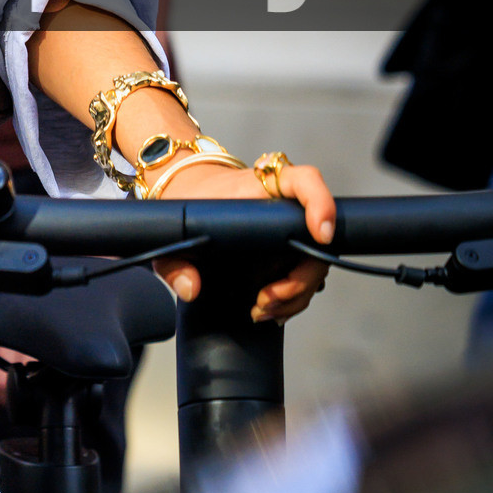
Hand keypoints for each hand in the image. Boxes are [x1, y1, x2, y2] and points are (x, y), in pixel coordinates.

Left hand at [153, 159, 334, 324]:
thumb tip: (191, 288)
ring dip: (296, 295)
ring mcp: (289, 228)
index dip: (320, 204)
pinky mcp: (288, 248)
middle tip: (265, 300)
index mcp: (260, 186)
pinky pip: (305, 274)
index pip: (304, 181)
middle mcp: (283, 205)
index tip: (320, 235)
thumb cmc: (186, 204)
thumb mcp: (172, 229)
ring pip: (315, 263)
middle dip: (299, 280)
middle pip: (315, 240)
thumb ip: (173, 260)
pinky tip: (272, 311)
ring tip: (261, 310)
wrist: (188, 194)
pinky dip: (294, 298)